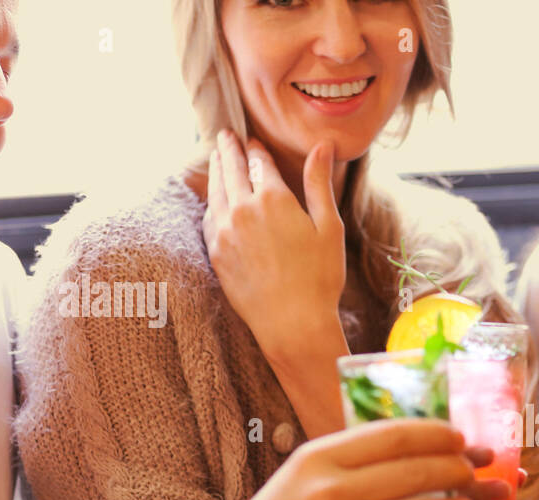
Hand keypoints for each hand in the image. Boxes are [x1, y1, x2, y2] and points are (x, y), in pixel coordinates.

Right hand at [180, 419, 509, 499]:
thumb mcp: (301, 476)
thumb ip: (351, 459)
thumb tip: (422, 448)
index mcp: (319, 458)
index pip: (397, 435)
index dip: (442, 436)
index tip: (466, 440)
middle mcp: (329, 492)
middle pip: (419, 473)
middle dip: (465, 472)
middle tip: (487, 475)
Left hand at [203, 130, 346, 368]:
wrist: (292, 324)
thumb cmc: (320, 278)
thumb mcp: (329, 227)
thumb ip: (319, 183)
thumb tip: (323, 145)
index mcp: (274, 198)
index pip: (260, 162)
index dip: (257, 150)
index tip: (252, 141)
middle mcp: (243, 208)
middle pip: (232, 170)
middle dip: (230, 150)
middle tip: (226, 137)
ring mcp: (224, 231)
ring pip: (216, 190)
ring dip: (217, 171)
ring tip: (217, 158)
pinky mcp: (216, 252)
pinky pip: (209, 217)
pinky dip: (211, 201)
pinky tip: (214, 199)